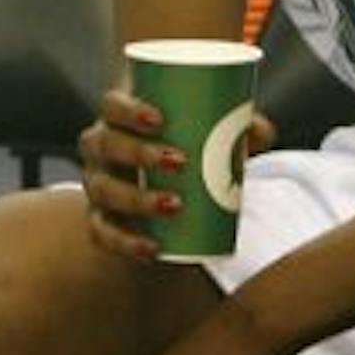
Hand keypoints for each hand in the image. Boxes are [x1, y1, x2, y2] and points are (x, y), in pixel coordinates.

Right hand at [79, 89, 275, 260]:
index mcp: (119, 120)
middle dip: (137, 151)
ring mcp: (97, 186)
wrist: (162, 201)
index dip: (128, 110)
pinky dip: (125, 243)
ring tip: (175, 204)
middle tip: (180, 161)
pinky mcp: (100, 222)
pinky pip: (102, 234)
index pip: (112, 106)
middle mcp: (100, 150)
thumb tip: (258, 130)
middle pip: (103, 143)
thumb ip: (236, 129)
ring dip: (136, 198)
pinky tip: (152, 248)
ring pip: (102, 189)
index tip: (160, 119)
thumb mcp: (207, 138)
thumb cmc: (185, 154)